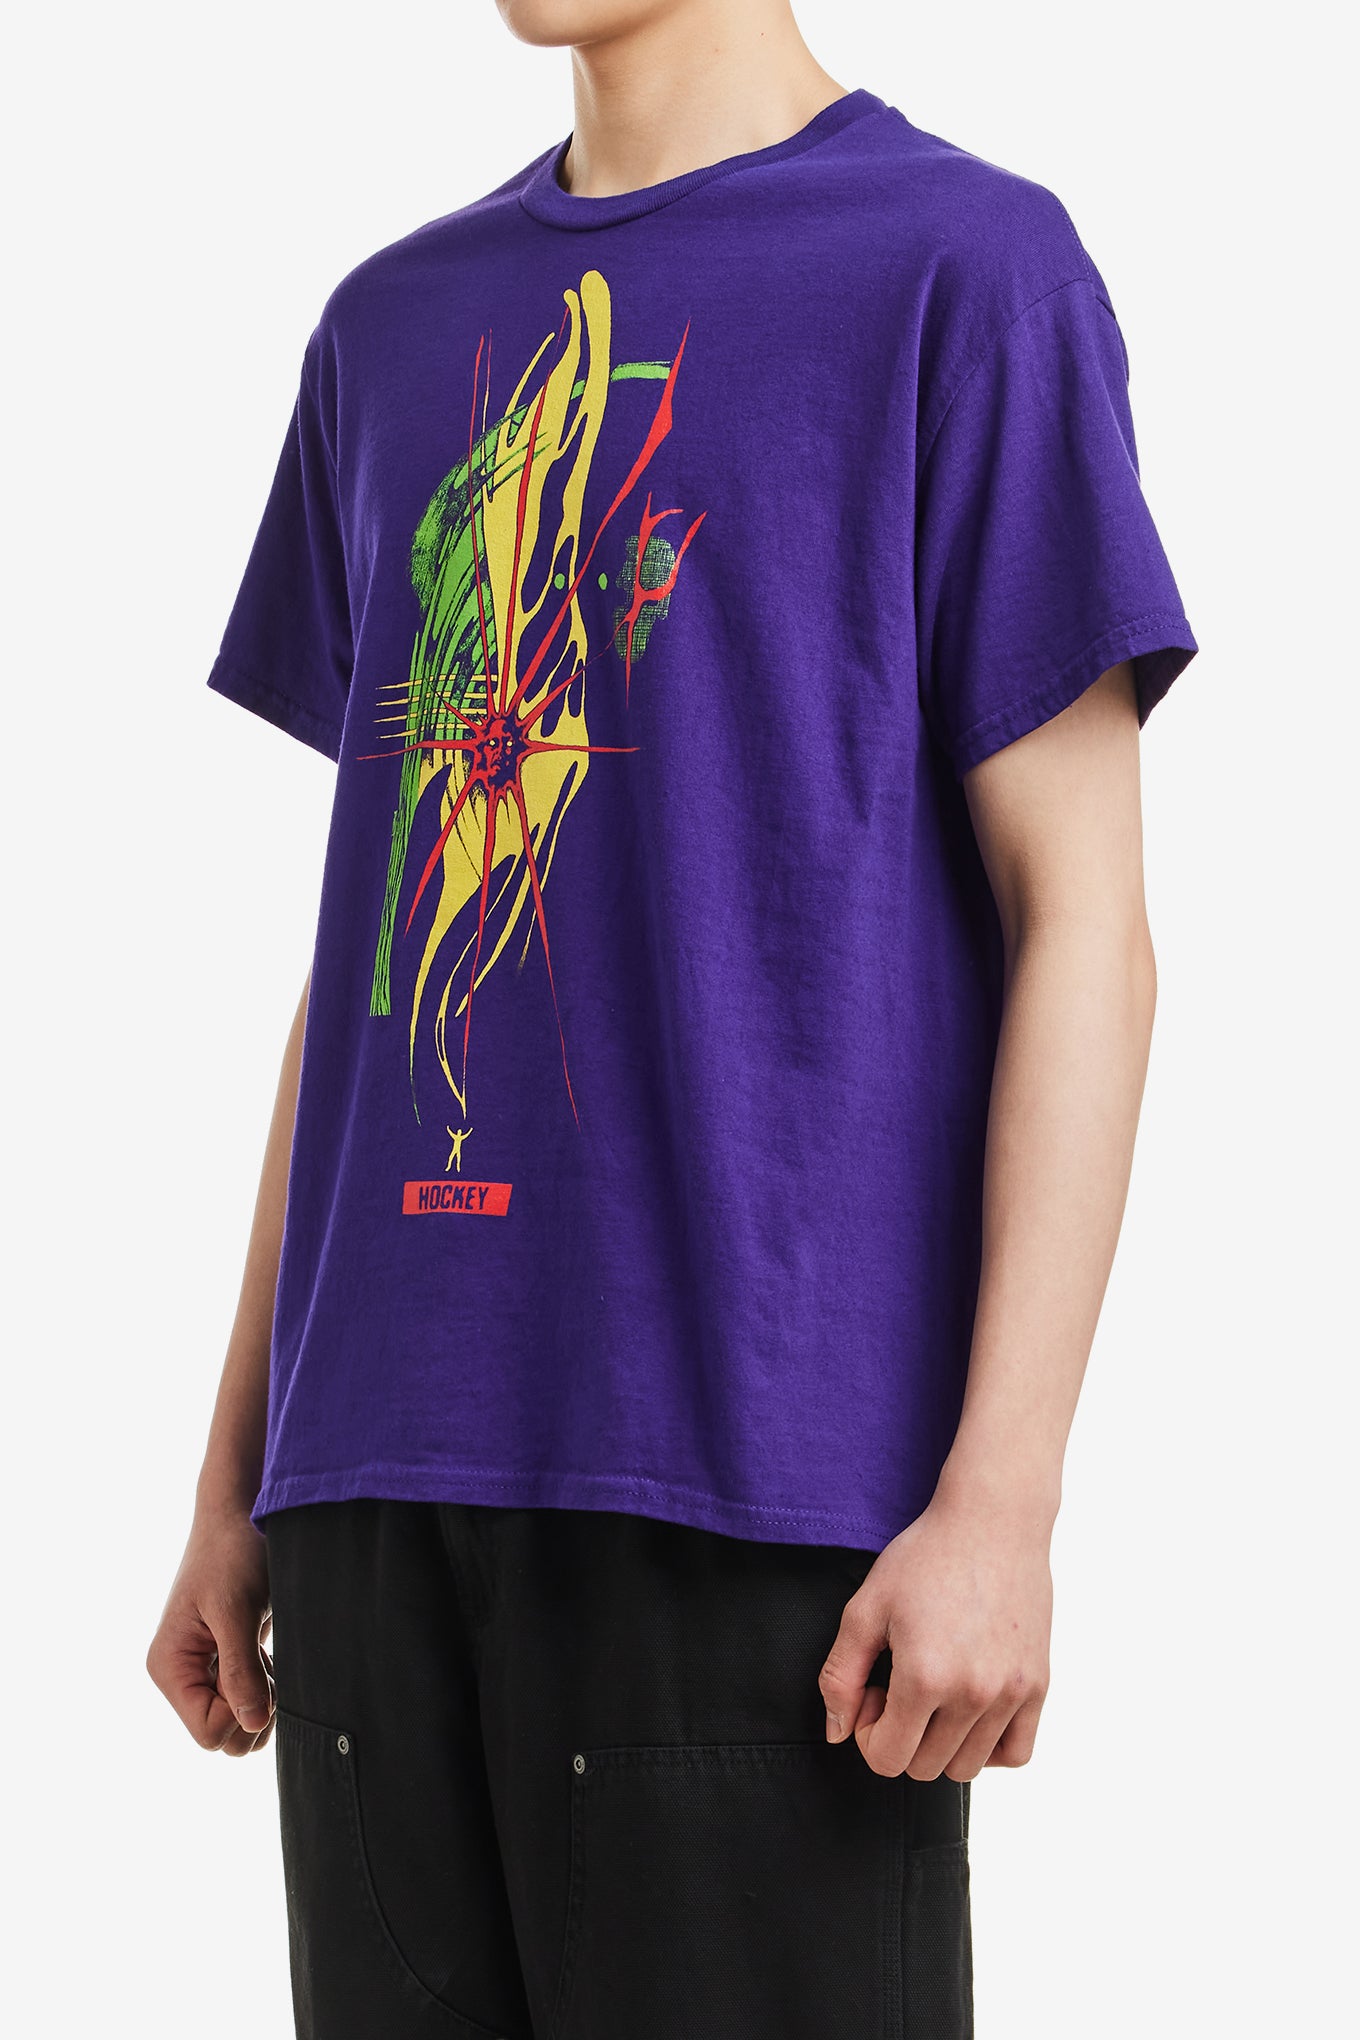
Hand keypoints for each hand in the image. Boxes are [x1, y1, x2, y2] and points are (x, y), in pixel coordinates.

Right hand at [146, 1501, 274, 1755]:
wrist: (240, 1513)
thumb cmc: (232, 1553)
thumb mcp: (236, 1610)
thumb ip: (241, 1670)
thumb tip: (252, 1725)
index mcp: (170, 1667)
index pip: (208, 1733)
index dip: (242, 1713)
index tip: (261, 1673)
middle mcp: (181, 1675)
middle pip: (224, 1736)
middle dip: (255, 1710)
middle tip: (267, 1664)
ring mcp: (203, 1670)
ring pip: (239, 1722)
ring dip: (264, 1696)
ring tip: (265, 1652)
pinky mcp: (225, 1661)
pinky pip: (249, 1698)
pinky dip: (266, 1684)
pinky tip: (266, 1649)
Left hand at [818, 1486, 1051, 1780]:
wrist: (992, 1521)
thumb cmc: (925, 1557)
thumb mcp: (865, 1608)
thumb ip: (840, 1677)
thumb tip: (838, 1734)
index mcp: (924, 1677)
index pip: (886, 1759)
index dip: (867, 1733)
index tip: (873, 1693)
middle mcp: (973, 1694)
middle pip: (923, 1768)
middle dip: (900, 1736)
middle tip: (900, 1685)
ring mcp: (1010, 1693)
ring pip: (966, 1768)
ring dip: (940, 1743)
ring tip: (935, 1692)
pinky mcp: (1038, 1685)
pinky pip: (1015, 1754)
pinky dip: (988, 1747)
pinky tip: (970, 1710)